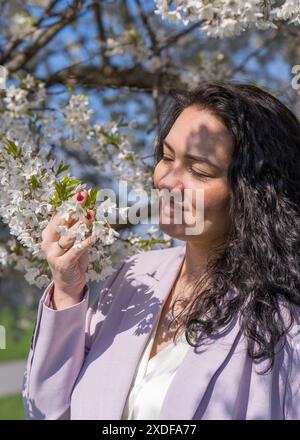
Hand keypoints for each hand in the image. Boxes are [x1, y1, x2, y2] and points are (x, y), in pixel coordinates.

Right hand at [40, 189, 95, 308]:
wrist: (68, 284)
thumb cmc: (73, 259)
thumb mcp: (75, 241)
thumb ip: (79, 228)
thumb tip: (91, 209)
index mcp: (48, 233)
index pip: (59, 215)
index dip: (70, 203)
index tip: (80, 192)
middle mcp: (47, 242)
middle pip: (61, 222)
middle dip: (74, 209)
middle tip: (84, 197)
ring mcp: (52, 254)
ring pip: (69, 236)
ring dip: (81, 224)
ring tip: (92, 213)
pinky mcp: (62, 264)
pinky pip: (76, 251)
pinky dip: (86, 243)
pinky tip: (95, 236)